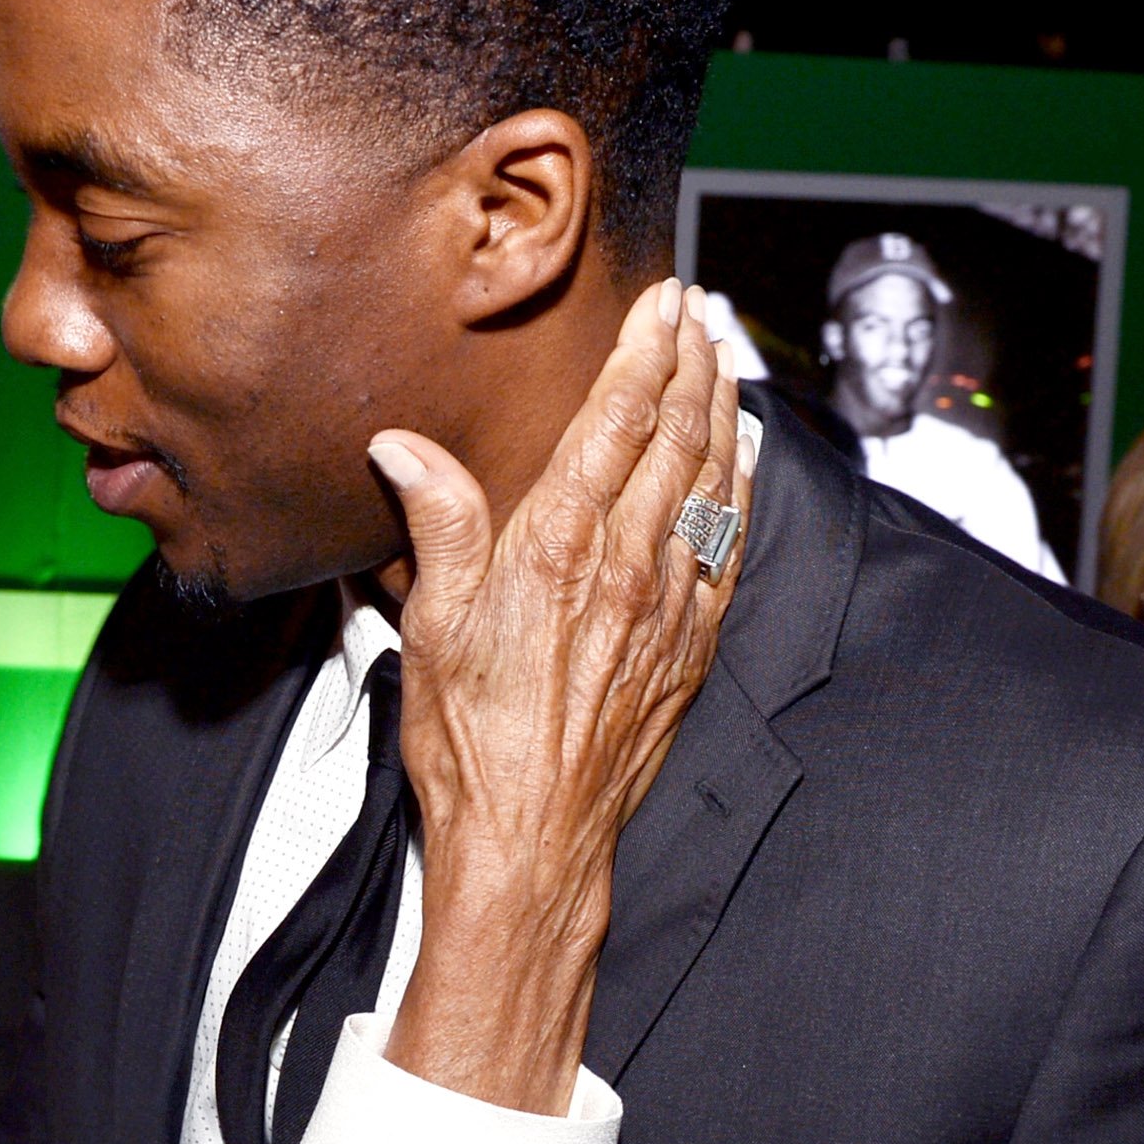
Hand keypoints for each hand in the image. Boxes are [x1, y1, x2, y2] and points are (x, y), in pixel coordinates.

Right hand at [368, 276, 748, 1112]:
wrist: (531, 842)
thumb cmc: (470, 744)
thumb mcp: (431, 625)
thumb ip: (436, 523)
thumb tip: (402, 446)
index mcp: (556, 549)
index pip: (617, 422)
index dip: (645, 351)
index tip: (662, 301)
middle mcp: (626, 567)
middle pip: (678, 437)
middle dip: (694, 362)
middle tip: (701, 311)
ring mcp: (669, 608)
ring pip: (714, 483)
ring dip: (724, 411)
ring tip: (724, 359)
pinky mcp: (688, 650)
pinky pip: (729, 548)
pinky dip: (740, 490)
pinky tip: (741, 460)